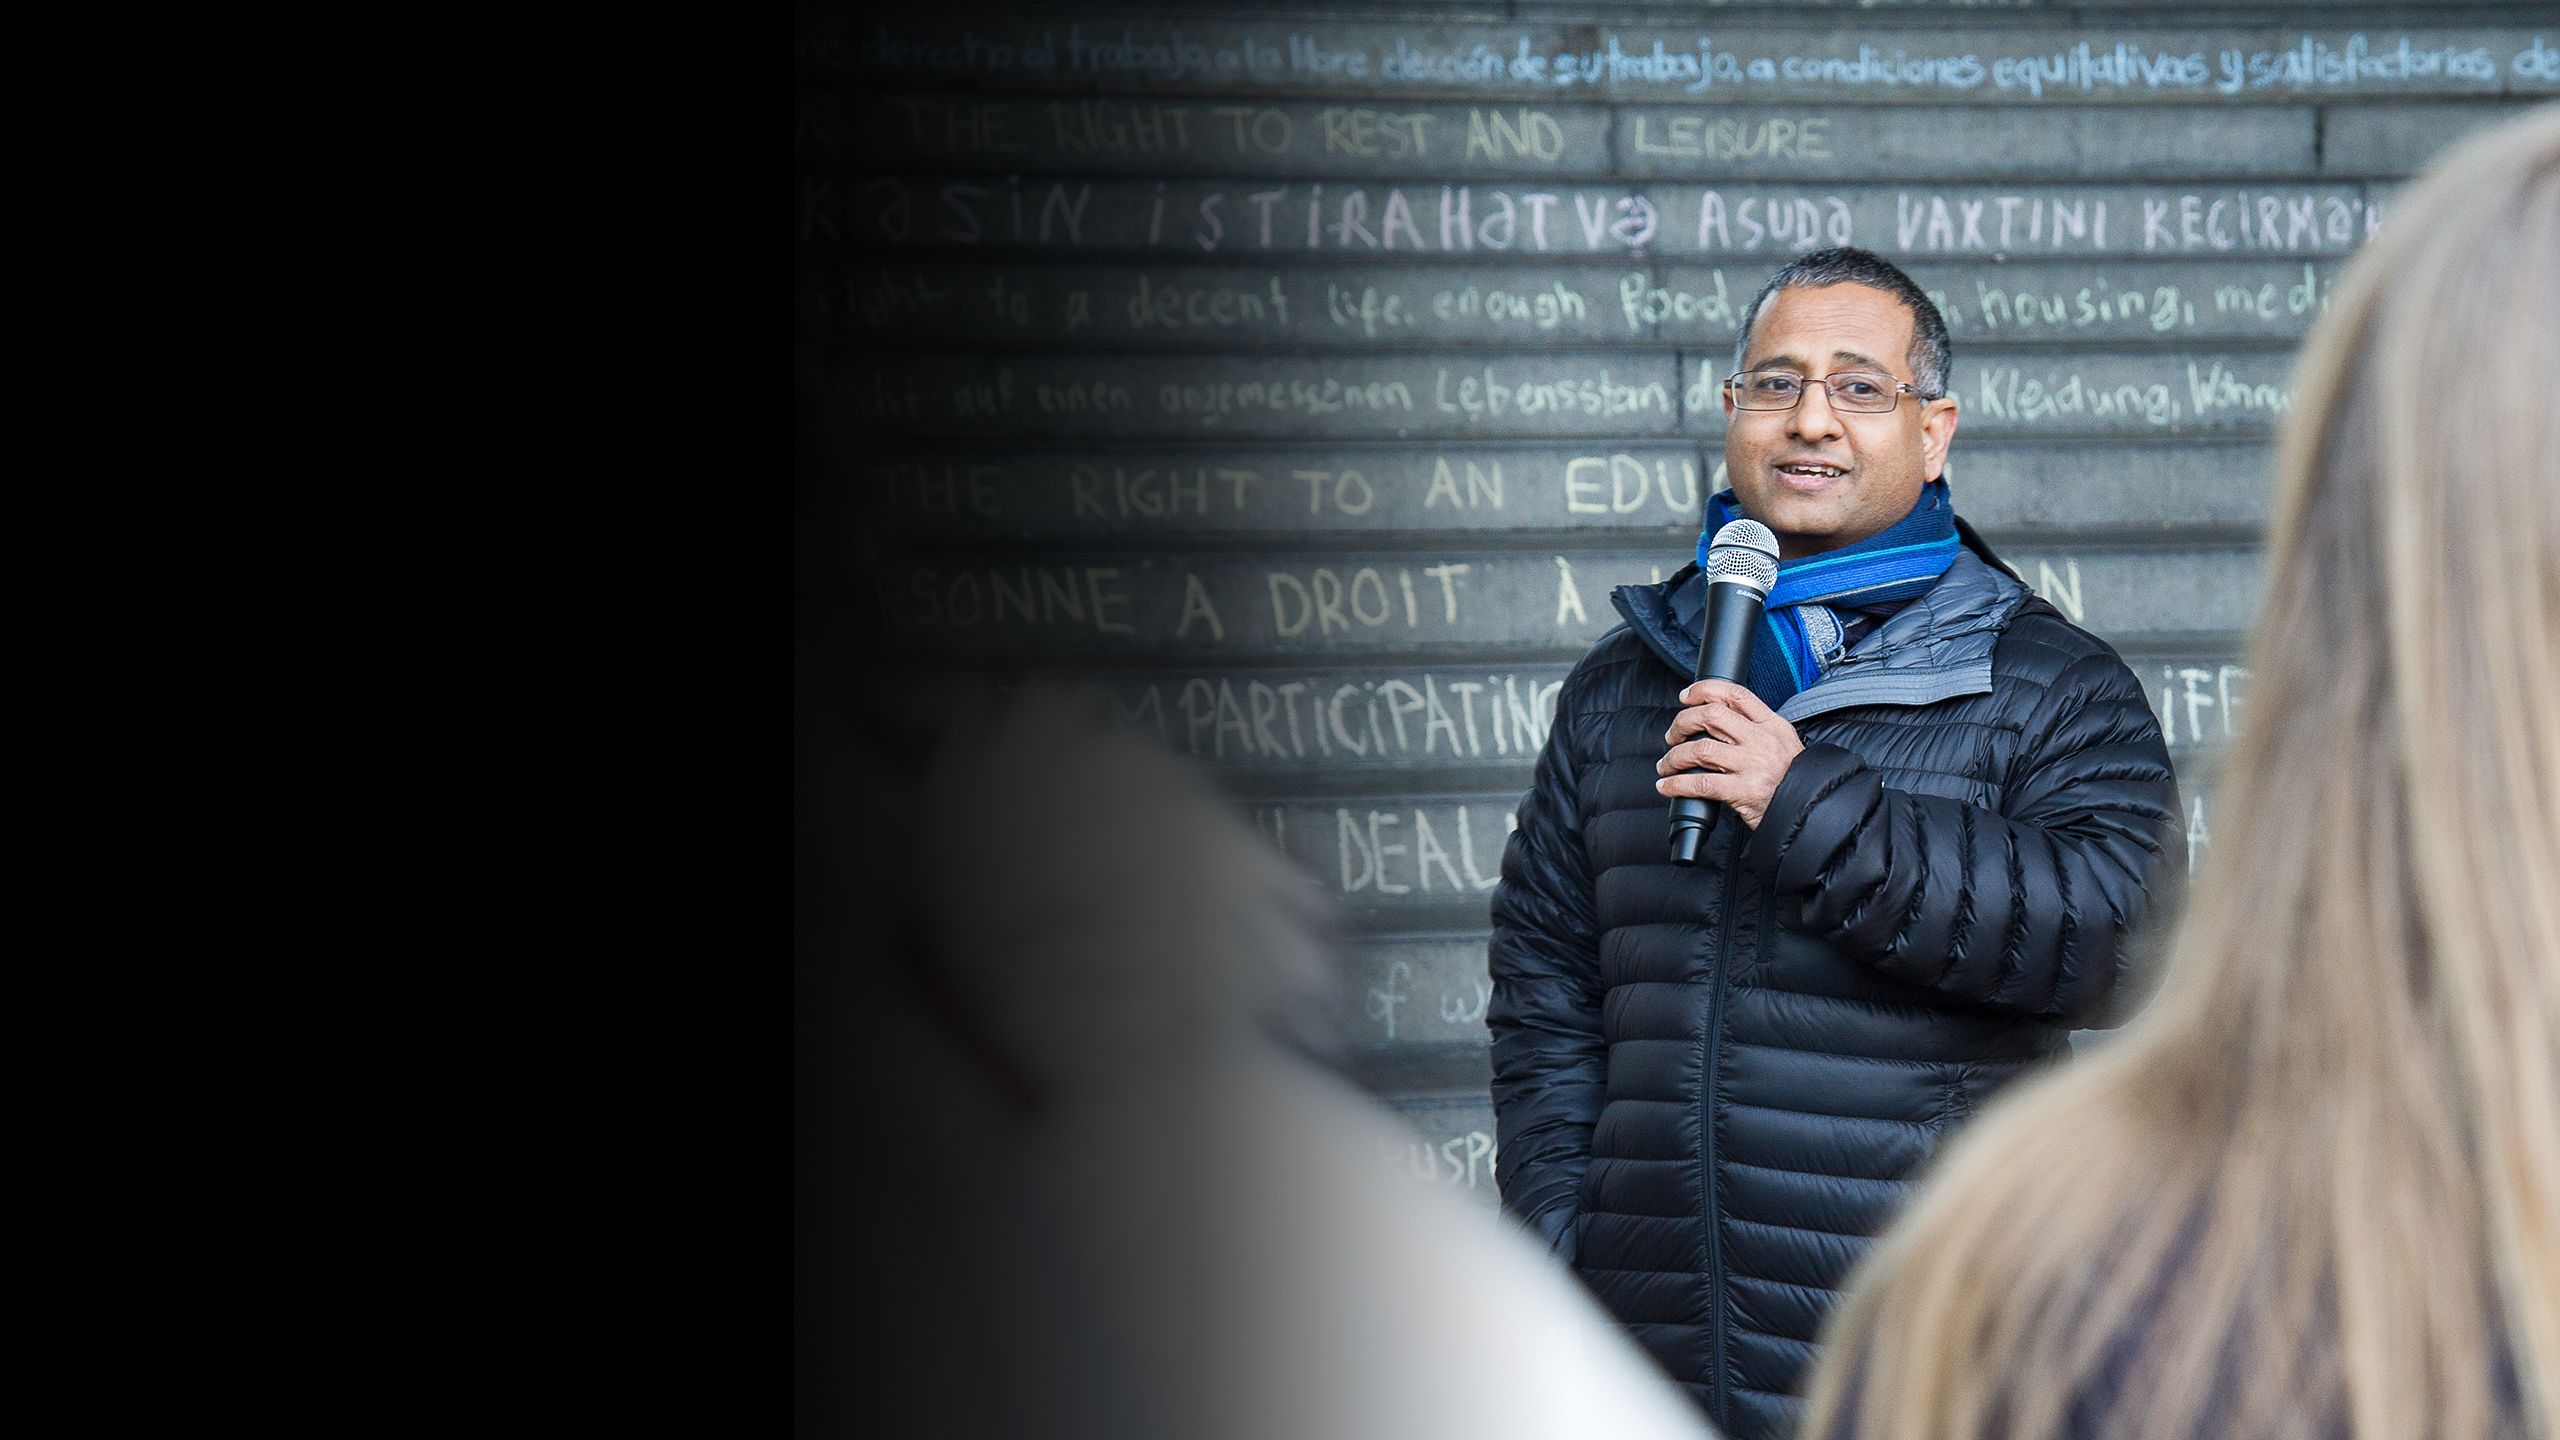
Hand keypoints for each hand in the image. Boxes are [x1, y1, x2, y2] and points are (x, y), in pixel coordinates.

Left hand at [1657, 680, 1802, 829]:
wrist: (1812, 811)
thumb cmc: (1794, 781)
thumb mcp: (1783, 744)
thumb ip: (1755, 730)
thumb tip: (1715, 719)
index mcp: (1772, 725)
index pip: (1735, 694)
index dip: (1704, 690)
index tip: (1686, 696)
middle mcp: (1762, 741)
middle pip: (1711, 716)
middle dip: (1683, 722)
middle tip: (1673, 736)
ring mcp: (1753, 765)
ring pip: (1701, 749)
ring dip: (1674, 756)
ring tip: (1667, 765)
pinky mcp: (1744, 791)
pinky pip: (1701, 784)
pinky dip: (1677, 784)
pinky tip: (1667, 786)